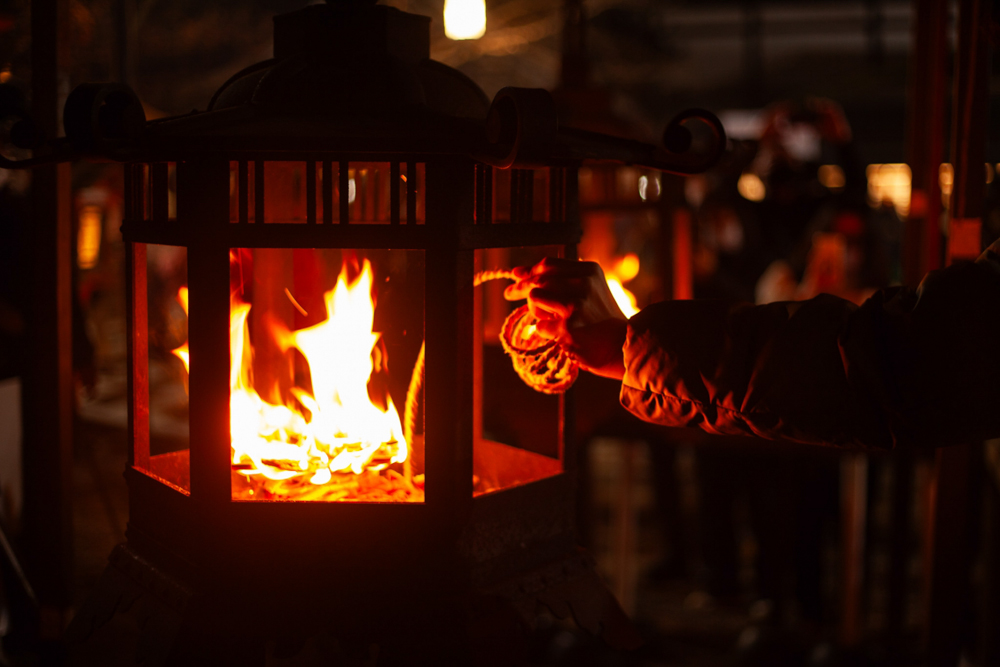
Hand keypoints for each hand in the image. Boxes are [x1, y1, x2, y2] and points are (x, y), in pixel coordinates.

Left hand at [504, 257, 628, 379]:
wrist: (621, 347)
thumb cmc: (600, 319)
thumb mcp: (587, 290)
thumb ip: (557, 279)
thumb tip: (517, 272)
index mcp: (589, 271)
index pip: (548, 264)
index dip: (528, 270)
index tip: (516, 276)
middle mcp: (583, 284)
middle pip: (538, 279)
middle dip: (520, 287)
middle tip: (510, 293)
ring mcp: (576, 305)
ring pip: (535, 298)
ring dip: (535, 310)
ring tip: (550, 319)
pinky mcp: (568, 327)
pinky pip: (539, 325)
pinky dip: (544, 330)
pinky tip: (559, 334)